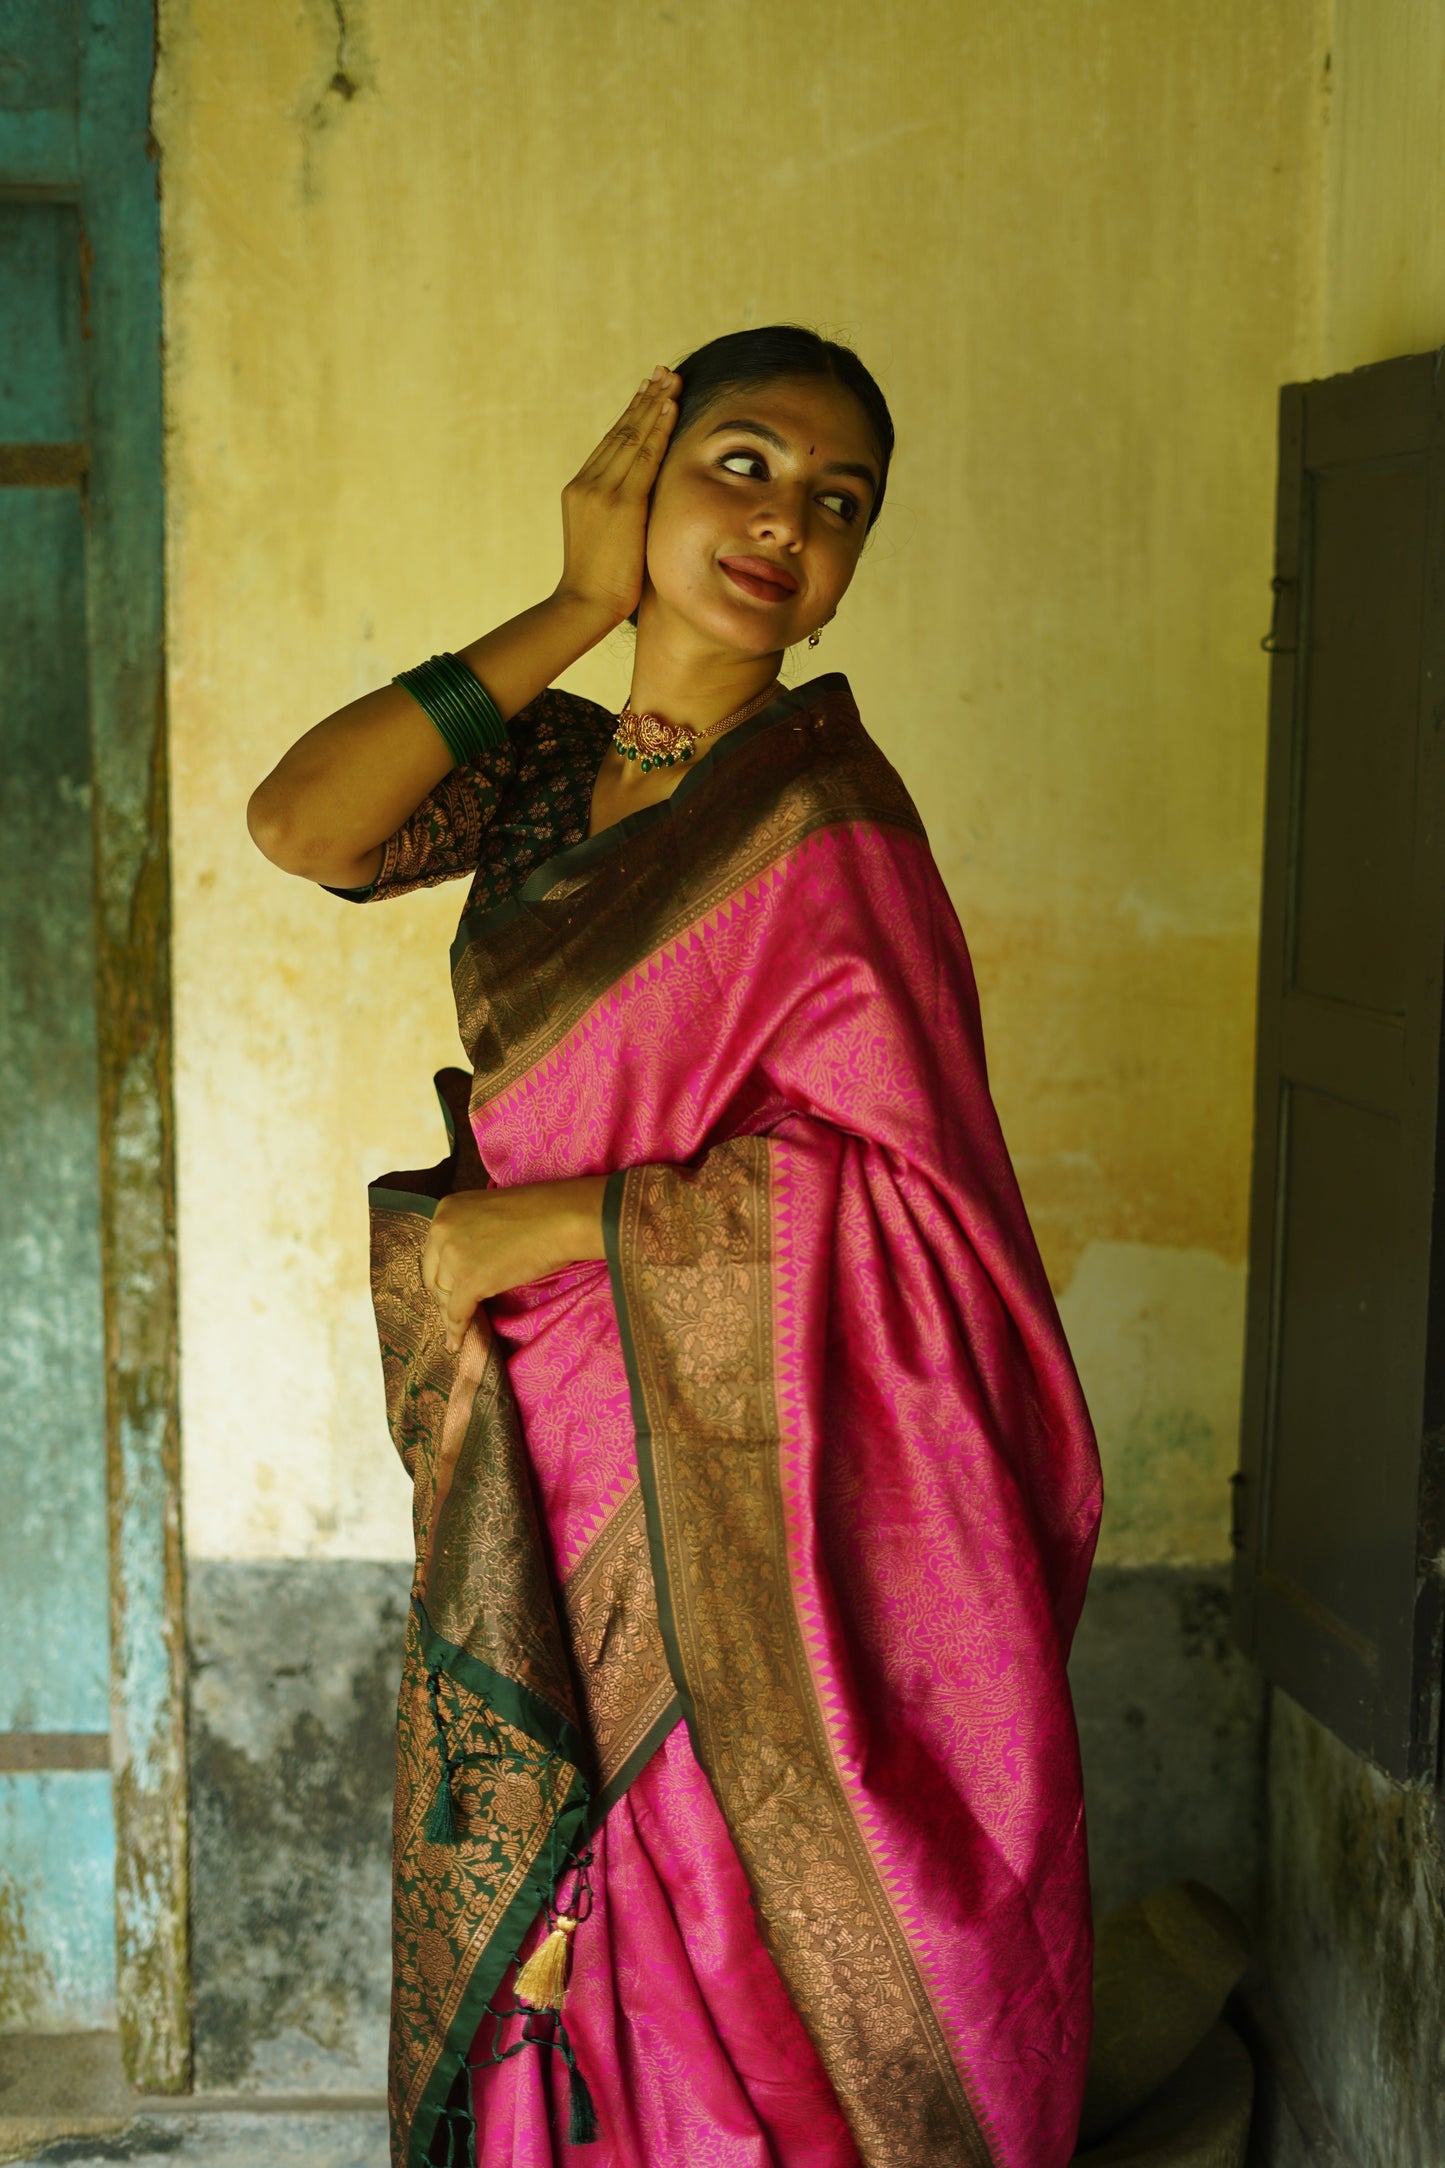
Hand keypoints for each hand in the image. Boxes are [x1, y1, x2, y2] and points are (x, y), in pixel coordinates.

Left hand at [421, 1178, 606, 1350]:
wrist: (560, 1219)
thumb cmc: (539, 1213)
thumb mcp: (489, 1213)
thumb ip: (471, 1232)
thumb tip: (469, 1263)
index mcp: (446, 1209)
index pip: (434, 1251)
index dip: (441, 1274)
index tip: (447, 1289)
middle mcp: (441, 1230)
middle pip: (433, 1274)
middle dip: (442, 1296)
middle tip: (452, 1312)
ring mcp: (453, 1256)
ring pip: (444, 1296)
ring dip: (451, 1313)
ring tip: (456, 1329)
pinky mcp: (469, 1281)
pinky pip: (457, 1313)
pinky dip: (457, 1331)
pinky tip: (456, 1343)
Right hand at [555, 369, 679, 624]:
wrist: (584, 605)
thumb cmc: (601, 585)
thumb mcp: (608, 539)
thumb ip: (622, 515)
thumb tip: (646, 507)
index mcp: (581, 490)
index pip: (611, 444)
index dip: (632, 415)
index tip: (650, 392)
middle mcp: (587, 483)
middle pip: (621, 431)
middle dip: (645, 399)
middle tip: (664, 371)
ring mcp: (601, 490)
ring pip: (632, 437)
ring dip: (655, 405)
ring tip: (672, 379)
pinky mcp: (619, 503)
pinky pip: (643, 457)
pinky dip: (658, 429)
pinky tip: (671, 407)